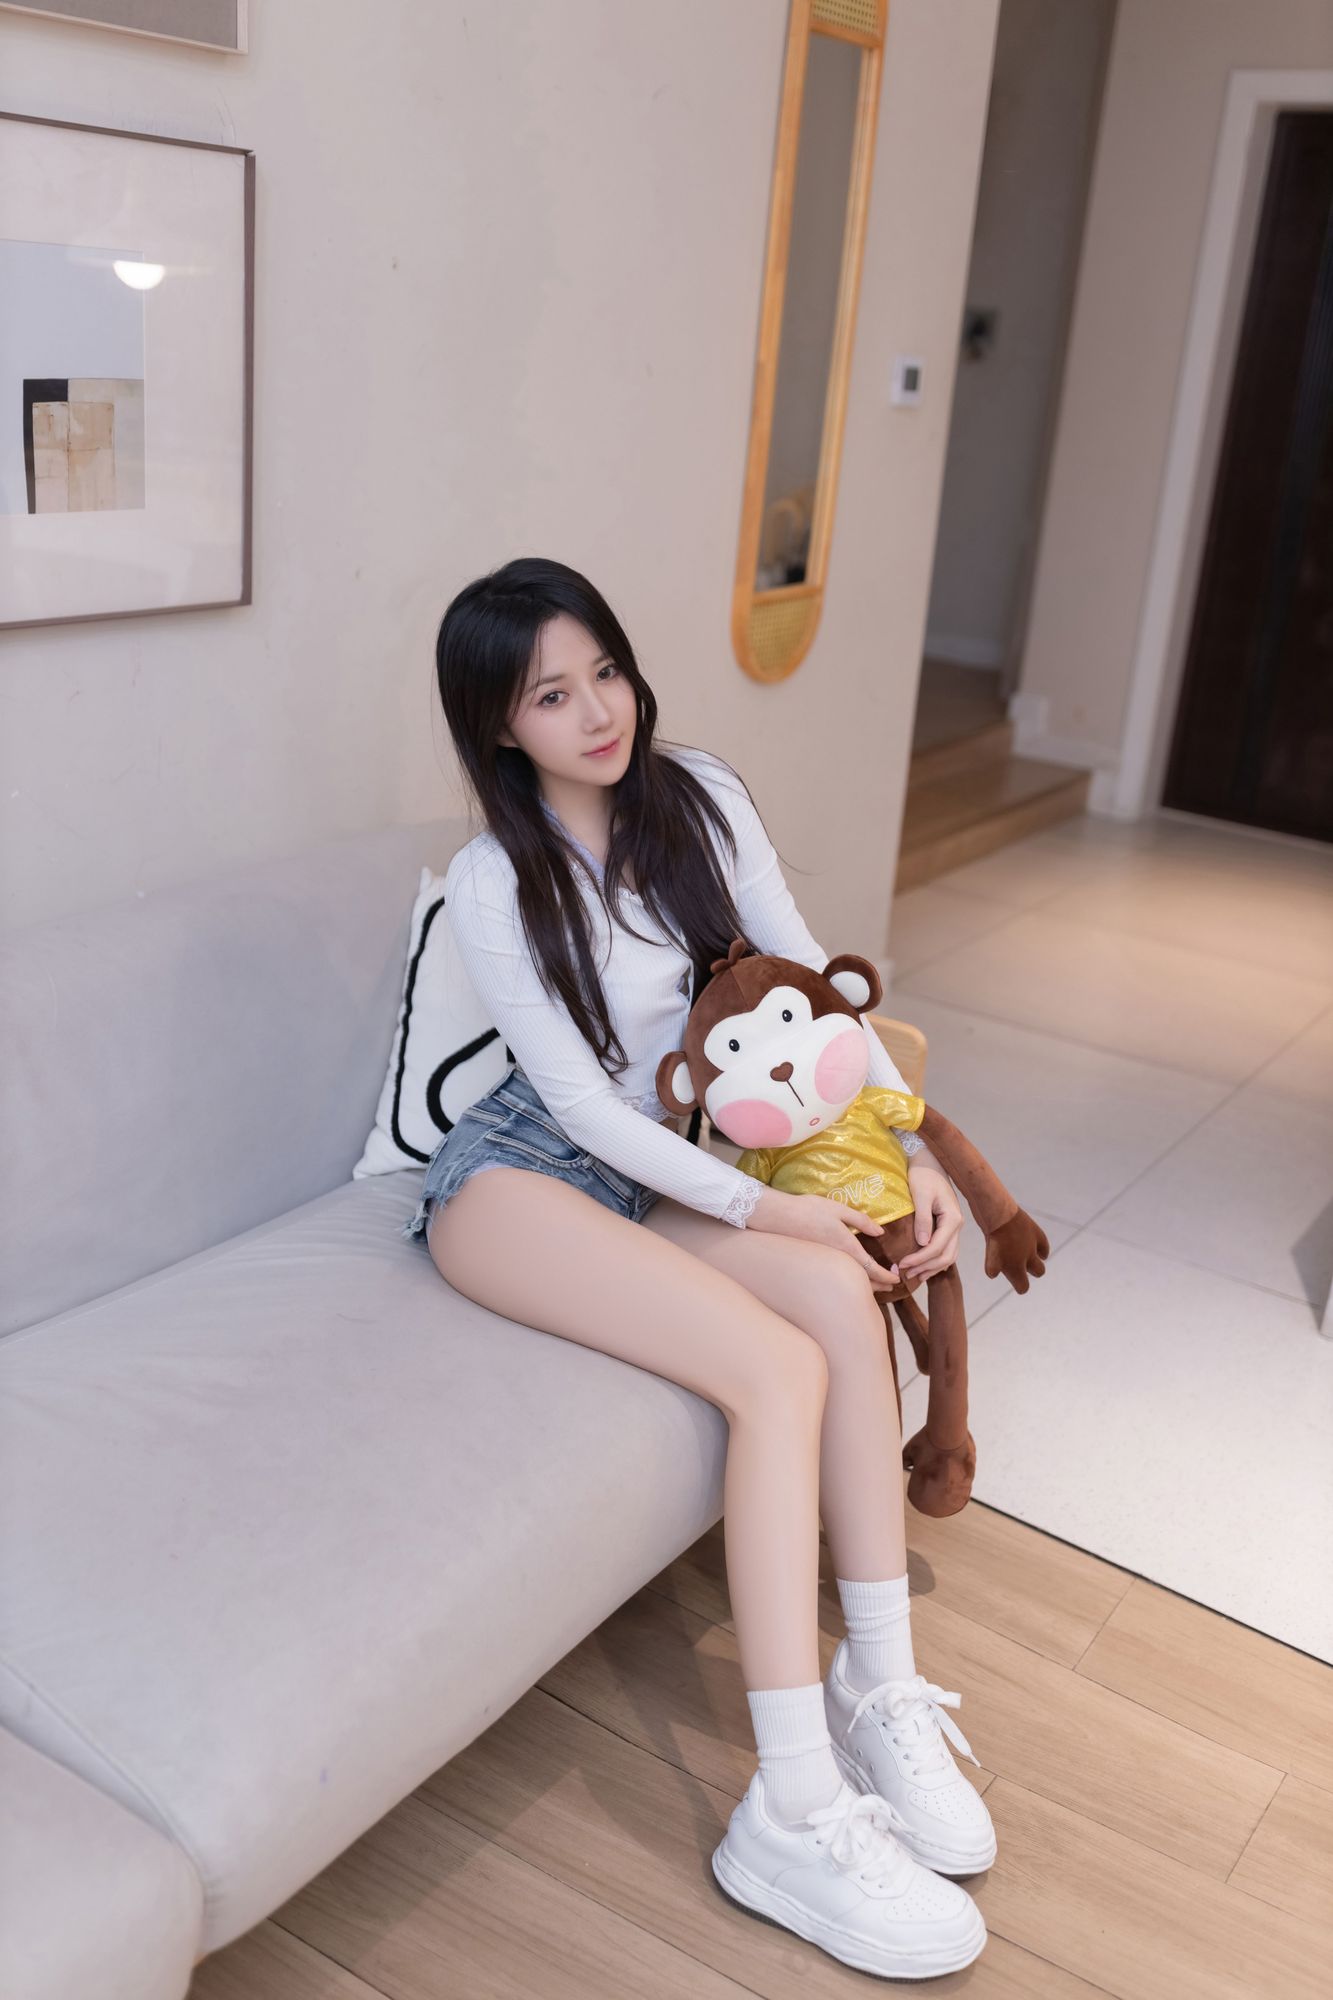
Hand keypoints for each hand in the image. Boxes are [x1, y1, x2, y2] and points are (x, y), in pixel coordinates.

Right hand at [749, 1186, 902, 1289]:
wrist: (778, 1217)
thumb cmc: (809, 1210)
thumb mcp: (839, 1209)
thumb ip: (861, 1220)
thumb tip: (881, 1231)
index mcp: (846, 1247)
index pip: (872, 1268)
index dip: (887, 1276)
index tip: (897, 1278)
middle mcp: (837, 1260)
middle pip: (863, 1280)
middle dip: (880, 1285)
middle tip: (892, 1286)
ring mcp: (826, 1264)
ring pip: (850, 1280)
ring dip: (866, 1284)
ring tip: (877, 1285)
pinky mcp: (817, 1263)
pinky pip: (839, 1276)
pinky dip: (852, 1279)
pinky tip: (853, 1274)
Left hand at [896, 1159, 962, 1282]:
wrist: (929, 1161)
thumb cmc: (923, 1175)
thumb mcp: (921, 1195)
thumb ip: (922, 1219)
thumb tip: (923, 1244)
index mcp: (953, 1218)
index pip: (937, 1247)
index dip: (920, 1259)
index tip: (902, 1264)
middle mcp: (957, 1225)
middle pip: (946, 1256)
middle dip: (926, 1267)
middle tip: (906, 1274)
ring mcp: (954, 1226)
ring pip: (948, 1256)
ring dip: (932, 1268)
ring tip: (914, 1275)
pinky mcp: (948, 1226)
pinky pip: (946, 1249)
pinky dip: (936, 1261)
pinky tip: (923, 1267)